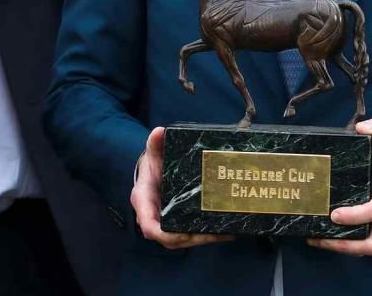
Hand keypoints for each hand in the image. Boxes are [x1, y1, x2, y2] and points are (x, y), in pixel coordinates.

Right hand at [130, 127, 234, 248]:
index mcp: (144, 202)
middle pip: (170, 238)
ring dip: (202, 240)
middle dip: (191, 239)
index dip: (163, 233)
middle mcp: (154, 216)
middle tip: (214, 234)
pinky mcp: (178, 221)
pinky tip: (227, 232)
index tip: (181, 234)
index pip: (149, 226)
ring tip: (225, 235)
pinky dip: (206, 235)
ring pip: (181, 239)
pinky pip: (189, 233)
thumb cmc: (153, 163)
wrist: (154, 168)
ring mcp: (166, 221)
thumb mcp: (153, 152)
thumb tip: (159, 132)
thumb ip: (156, 143)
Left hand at [307, 117, 371, 255]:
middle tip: (318, 238)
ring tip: (317, 238)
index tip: (334, 214)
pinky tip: (330, 236)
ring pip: (369, 248)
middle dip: (344, 246)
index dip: (355, 216)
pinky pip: (369, 245)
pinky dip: (350, 244)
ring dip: (343, 248)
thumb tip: (360, 128)